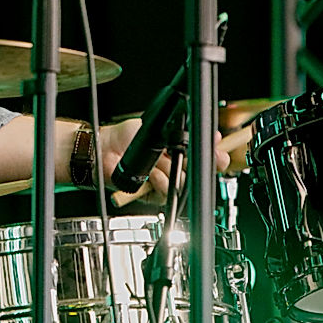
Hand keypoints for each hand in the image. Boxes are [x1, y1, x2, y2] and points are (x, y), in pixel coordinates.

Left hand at [98, 118, 228, 203]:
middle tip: (189, 160)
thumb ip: (176, 133)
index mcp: (174, 150)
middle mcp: (171, 166)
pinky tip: (149, 174)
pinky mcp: (152, 193)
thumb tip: (202, 132)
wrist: (103, 149)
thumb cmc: (123, 137)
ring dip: (169, 172)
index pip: (200, 156)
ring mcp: (162, 180)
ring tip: (156, 164)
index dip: (213, 157)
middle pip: (195, 172)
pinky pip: (165, 193)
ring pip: (181, 183)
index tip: (219, 154)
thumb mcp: (153, 129)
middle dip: (195, 166)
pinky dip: (158, 182)